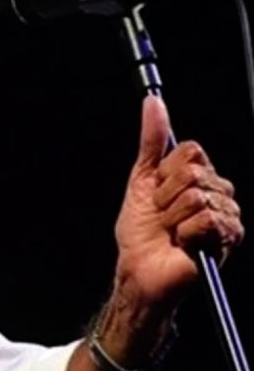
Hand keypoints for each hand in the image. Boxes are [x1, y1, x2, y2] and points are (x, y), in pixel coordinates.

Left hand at [113, 95, 243, 311]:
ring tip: (171, 231)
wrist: (140, 269)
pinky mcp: (230, 236)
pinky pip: (205, 218)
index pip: (191, 151)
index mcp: (201, 176)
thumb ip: (151, 141)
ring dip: (172, 216)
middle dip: (165, 196)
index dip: (164, 173)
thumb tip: (153, 102)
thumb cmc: (140, 231)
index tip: (155, 193)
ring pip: (197, 196)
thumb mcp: (141, 179)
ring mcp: (228, 214)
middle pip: (193, 172)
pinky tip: (184, 243)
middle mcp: (220, 192)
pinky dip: (185, 232)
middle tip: (162, 216)